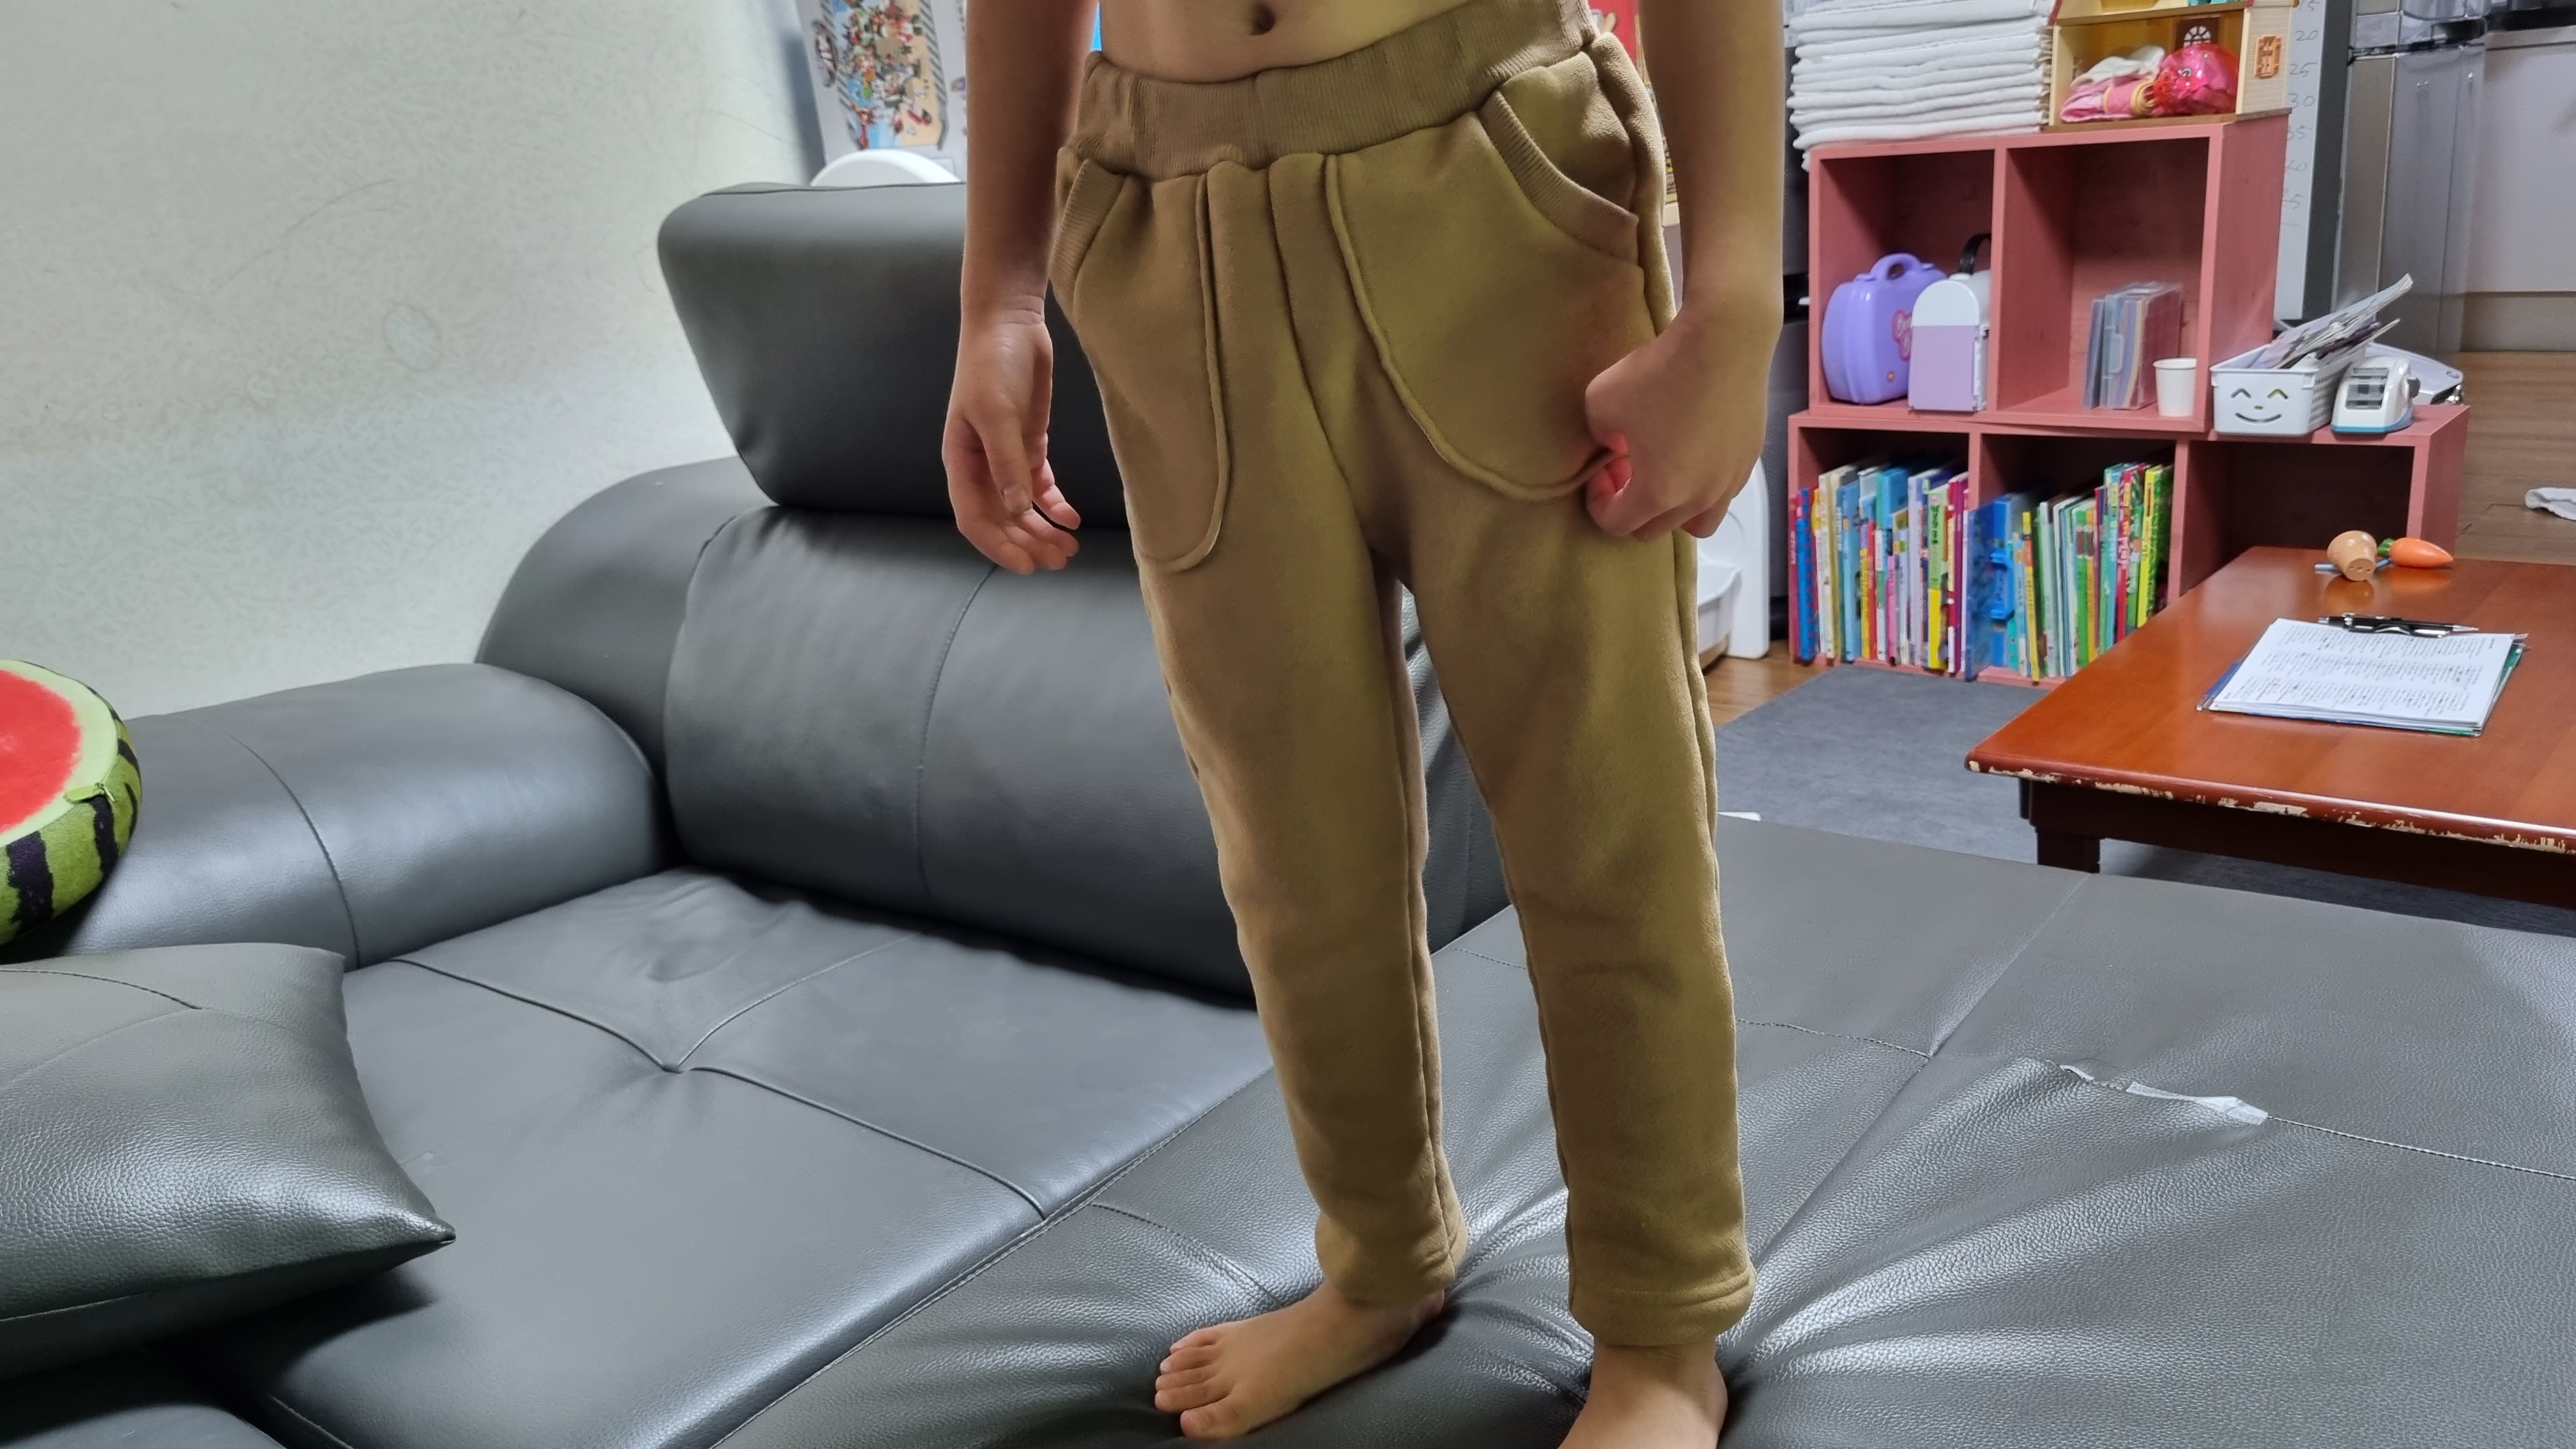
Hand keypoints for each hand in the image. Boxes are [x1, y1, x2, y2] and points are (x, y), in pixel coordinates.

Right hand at [945, 306, 1081, 572]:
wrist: (1009, 323)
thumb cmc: (992, 363)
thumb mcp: (997, 414)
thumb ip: (1007, 463)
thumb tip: (1015, 509)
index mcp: (961, 462)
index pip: (974, 518)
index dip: (999, 545)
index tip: (1027, 566)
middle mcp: (981, 466)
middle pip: (1001, 519)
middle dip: (1028, 543)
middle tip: (1060, 560)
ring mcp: (1006, 456)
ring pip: (1022, 508)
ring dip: (1043, 530)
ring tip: (1069, 548)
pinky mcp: (1029, 444)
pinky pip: (1040, 486)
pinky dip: (1055, 505)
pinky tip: (1071, 519)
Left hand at [1582, 299, 1774, 540]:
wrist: (1726, 338)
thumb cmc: (1660, 371)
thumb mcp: (1600, 400)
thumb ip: (1600, 435)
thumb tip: (1618, 444)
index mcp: (1658, 493)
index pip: (1617, 523)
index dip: (1598, 503)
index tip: (1599, 473)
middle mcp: (1699, 498)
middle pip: (1656, 529)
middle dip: (1632, 506)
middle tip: (1624, 469)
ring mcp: (1730, 480)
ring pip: (1699, 521)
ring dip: (1674, 508)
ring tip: (1663, 471)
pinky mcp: (1750, 457)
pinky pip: (1722, 490)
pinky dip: (1702, 484)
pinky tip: (1691, 447)